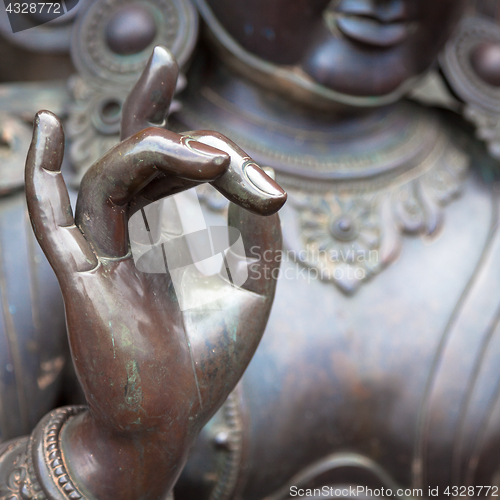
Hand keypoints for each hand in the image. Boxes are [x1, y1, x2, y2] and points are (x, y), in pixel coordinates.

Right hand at [25, 47, 285, 499]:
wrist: (172, 422)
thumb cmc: (207, 361)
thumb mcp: (252, 286)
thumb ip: (258, 232)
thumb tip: (264, 182)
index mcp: (162, 235)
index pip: (163, 164)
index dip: (185, 130)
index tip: (242, 155)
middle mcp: (128, 235)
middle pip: (138, 155)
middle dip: (173, 128)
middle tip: (197, 107)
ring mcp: (101, 253)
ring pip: (112, 176)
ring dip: (156, 151)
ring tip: (208, 157)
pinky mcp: (82, 279)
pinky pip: (50, 216)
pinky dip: (42, 171)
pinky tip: (47, 126)